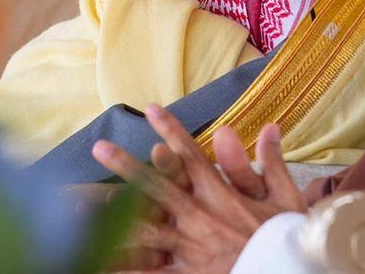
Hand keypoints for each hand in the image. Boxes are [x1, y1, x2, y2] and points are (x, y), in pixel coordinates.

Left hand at [92, 104, 307, 272]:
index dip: (171, 129)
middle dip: (126, 165)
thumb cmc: (286, 237)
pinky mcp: (185, 273)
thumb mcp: (284, 195)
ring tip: (78, 202)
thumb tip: (271, 126)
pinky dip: (122, 263)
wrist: (286, 270)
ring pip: (141, 226)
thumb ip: (271, 161)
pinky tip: (95, 258)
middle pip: (155, 185)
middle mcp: (198, 215)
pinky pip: (147, 269)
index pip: (191, 154)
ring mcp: (188, 246)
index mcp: (220, 193)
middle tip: (99, 147)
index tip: (152, 107)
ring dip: (109, 212)